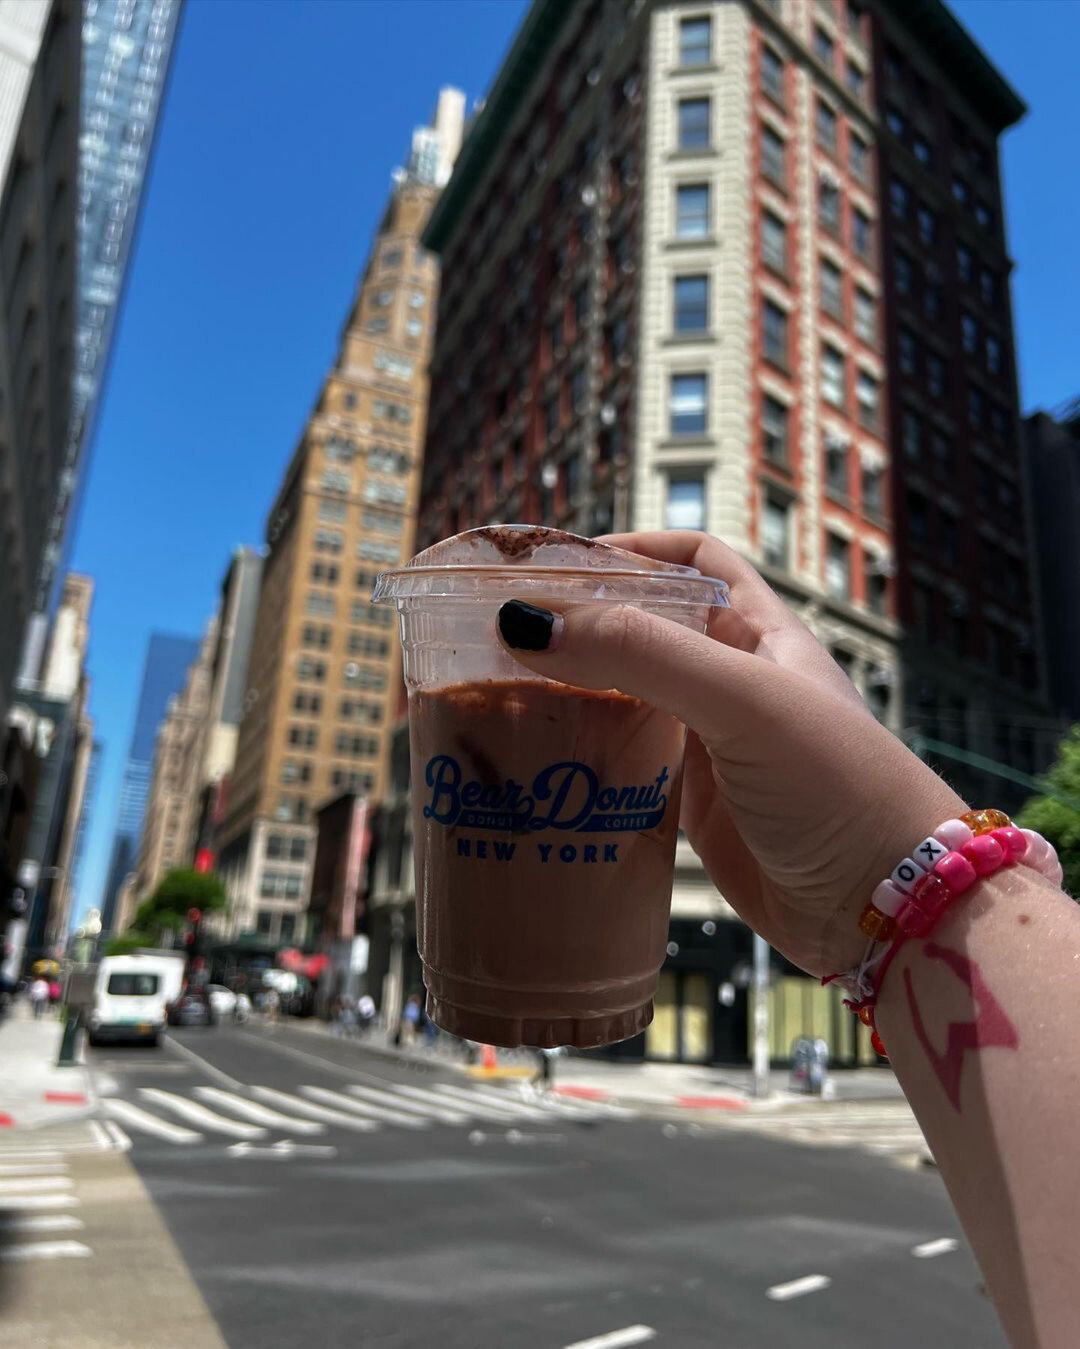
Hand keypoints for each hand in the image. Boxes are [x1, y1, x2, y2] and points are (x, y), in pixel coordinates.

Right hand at [497, 530, 964, 976]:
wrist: (885, 909)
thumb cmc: (837, 787)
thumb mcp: (742, 702)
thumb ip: (641, 655)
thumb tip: (528, 621)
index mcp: (761, 634)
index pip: (694, 564)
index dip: (633, 550)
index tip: (558, 563)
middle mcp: (736, 682)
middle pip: (648, 630)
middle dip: (585, 623)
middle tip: (504, 631)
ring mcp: (715, 747)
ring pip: (630, 700)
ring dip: (576, 692)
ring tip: (503, 689)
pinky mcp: (697, 808)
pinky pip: (630, 765)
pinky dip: (587, 756)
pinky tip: (544, 759)